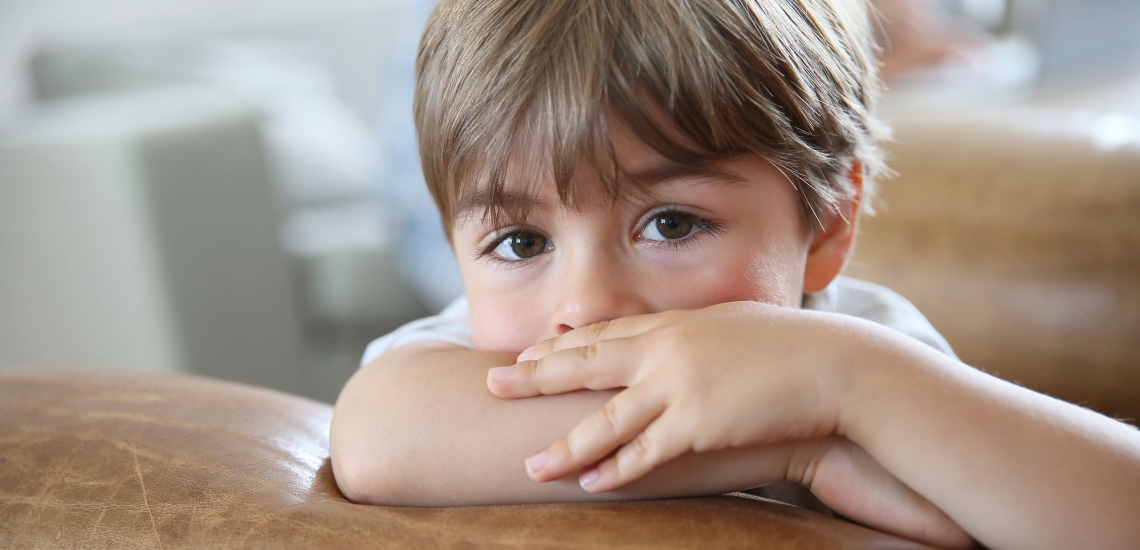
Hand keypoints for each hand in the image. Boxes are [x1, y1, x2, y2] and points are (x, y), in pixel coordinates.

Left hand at [487, 301, 851, 491]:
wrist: (836, 363)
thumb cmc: (790, 346)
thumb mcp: (731, 325)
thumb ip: (692, 334)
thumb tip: (671, 342)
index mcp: (674, 322)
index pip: (603, 334)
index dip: (560, 346)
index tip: (526, 353)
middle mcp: (666, 349)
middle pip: (585, 365)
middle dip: (535, 377)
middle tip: (492, 384)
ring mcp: (679, 386)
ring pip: (605, 420)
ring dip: (565, 445)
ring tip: (530, 465)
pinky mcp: (698, 423)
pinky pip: (646, 453)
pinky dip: (616, 470)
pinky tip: (591, 483)